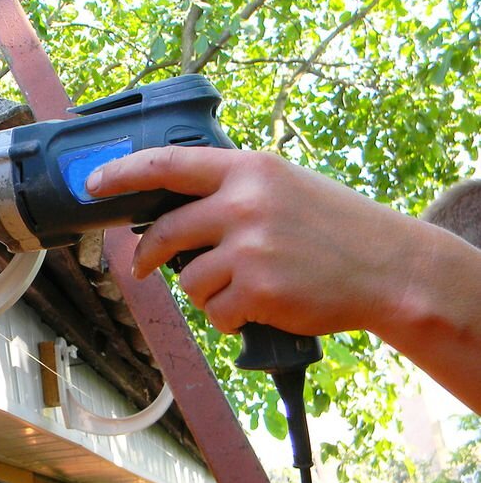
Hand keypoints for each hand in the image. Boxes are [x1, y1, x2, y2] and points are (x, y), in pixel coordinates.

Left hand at [84, 147, 428, 337]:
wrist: (389, 268)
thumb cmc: (335, 227)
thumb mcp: (283, 186)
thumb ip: (232, 190)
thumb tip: (174, 208)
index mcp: (248, 169)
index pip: (167, 163)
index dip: (122, 174)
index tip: (93, 184)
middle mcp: (244, 203)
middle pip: (164, 233)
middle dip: (146, 257)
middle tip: (143, 269)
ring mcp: (249, 247)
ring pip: (187, 281)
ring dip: (205, 293)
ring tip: (241, 289)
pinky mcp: (256, 288)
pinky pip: (214, 312)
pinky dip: (228, 318)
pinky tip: (258, 309)